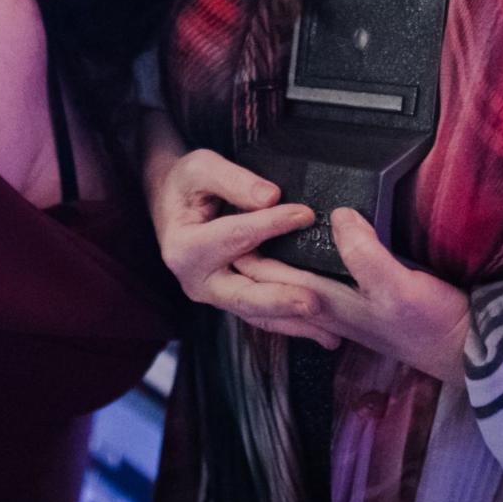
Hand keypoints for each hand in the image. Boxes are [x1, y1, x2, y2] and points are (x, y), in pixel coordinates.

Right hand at [148, 147, 337, 346]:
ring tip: (330, 332)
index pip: (236, 236)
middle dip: (281, 300)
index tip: (305, 215)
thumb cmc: (186, 183)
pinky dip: (294, 325)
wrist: (171, 204)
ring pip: (259, 314)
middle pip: (244, 295)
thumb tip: (271, 196)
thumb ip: (234, 180)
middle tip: (315, 302)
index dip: (271, 225)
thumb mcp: (201, 168)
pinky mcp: (234, 299)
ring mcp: (217, 295)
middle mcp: (198, 281)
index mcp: (185, 248)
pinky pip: (265, 316)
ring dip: (295, 324)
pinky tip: (325, 333)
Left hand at [232, 208, 470, 383]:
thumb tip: (338, 215)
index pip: (272, 275)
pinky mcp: (365, 307)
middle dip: (247, 264)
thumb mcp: (401, 286)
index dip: (247, 248)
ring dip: (268, 275)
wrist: (466, 353)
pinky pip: (315, 290)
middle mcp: (331, 310)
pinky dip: (297, 279)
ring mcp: (348, 312)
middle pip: (273, 288)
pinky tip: (304, 268)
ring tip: (250, 249)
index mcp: (329, 303)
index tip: (226, 218)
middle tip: (225, 230)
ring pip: (290, 292)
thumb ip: (366, 254)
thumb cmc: (432, 324)